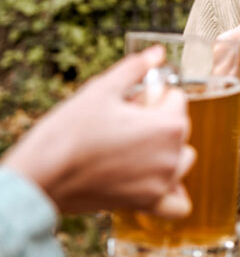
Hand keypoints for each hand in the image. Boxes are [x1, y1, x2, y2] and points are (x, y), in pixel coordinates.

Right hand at [3, 46, 194, 216]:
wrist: (40, 177)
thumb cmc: (68, 132)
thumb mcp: (100, 90)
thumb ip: (135, 69)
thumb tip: (157, 53)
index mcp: (168, 125)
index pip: (177, 99)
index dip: (151, 96)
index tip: (127, 103)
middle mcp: (173, 155)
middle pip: (179, 128)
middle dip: (157, 121)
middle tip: (121, 124)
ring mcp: (162, 182)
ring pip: (181, 159)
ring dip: (165, 152)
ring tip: (128, 149)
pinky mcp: (148, 203)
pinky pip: (177, 203)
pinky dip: (170, 192)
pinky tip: (150, 181)